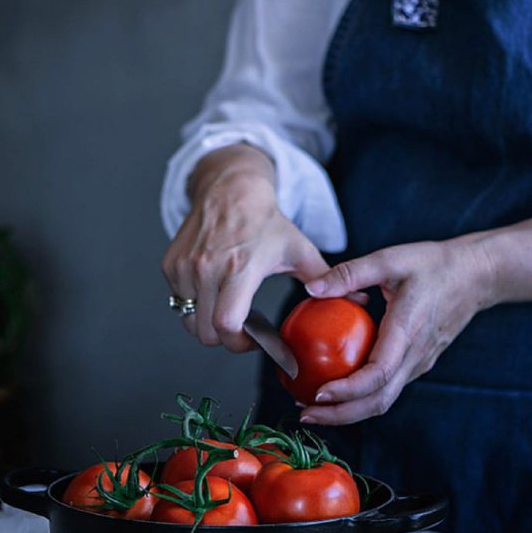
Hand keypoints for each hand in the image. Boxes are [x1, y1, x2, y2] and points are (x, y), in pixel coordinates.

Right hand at [162, 144, 328, 351]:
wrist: (230, 189)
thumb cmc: (265, 221)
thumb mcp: (299, 250)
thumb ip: (326, 279)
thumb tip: (360, 298)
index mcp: (240, 267)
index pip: (226, 324)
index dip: (240, 343)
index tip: (255, 341)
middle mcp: (207, 267)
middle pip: (205, 332)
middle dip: (225, 340)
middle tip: (243, 332)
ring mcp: (186, 266)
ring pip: (188, 321)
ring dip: (207, 325)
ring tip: (229, 312)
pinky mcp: (171, 264)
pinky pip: (178, 302)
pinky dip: (193, 306)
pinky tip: (213, 293)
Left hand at [299, 238, 490, 424]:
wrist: (475, 276)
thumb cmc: (434, 265)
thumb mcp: (389, 259)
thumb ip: (350, 274)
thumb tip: (312, 288)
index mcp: (408, 331)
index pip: (378, 374)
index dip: (348, 390)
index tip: (319, 394)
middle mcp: (415, 355)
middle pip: (378, 401)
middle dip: (340, 414)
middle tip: (306, 415)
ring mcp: (418, 364)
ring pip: (383, 400)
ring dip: (348, 411)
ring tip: (314, 409)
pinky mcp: (416, 364)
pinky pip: (387, 388)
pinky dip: (360, 397)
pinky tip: (336, 389)